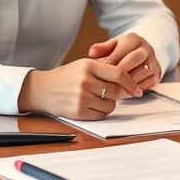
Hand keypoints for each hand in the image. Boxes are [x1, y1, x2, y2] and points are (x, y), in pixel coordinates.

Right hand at [17, 58, 141, 119]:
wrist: (43, 89)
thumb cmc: (67, 76)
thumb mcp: (84, 64)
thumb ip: (105, 68)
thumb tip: (129, 78)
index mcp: (88, 66)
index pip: (119, 74)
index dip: (131, 82)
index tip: (137, 89)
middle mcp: (85, 81)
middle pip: (116, 91)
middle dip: (120, 94)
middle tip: (117, 93)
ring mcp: (81, 97)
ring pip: (110, 104)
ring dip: (110, 103)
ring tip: (100, 98)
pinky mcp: (78, 112)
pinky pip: (101, 115)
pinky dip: (101, 111)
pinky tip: (93, 105)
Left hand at [88, 32, 160, 90]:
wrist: (143, 55)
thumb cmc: (124, 52)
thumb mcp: (113, 46)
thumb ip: (102, 48)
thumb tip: (92, 53)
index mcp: (134, 39)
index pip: (120, 51)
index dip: (109, 63)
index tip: (99, 73)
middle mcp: (146, 49)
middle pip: (133, 60)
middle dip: (119, 73)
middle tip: (107, 83)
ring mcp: (153, 62)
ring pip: (140, 73)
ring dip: (126, 83)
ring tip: (113, 89)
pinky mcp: (157, 74)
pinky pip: (147, 84)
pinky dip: (135, 89)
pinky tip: (124, 92)